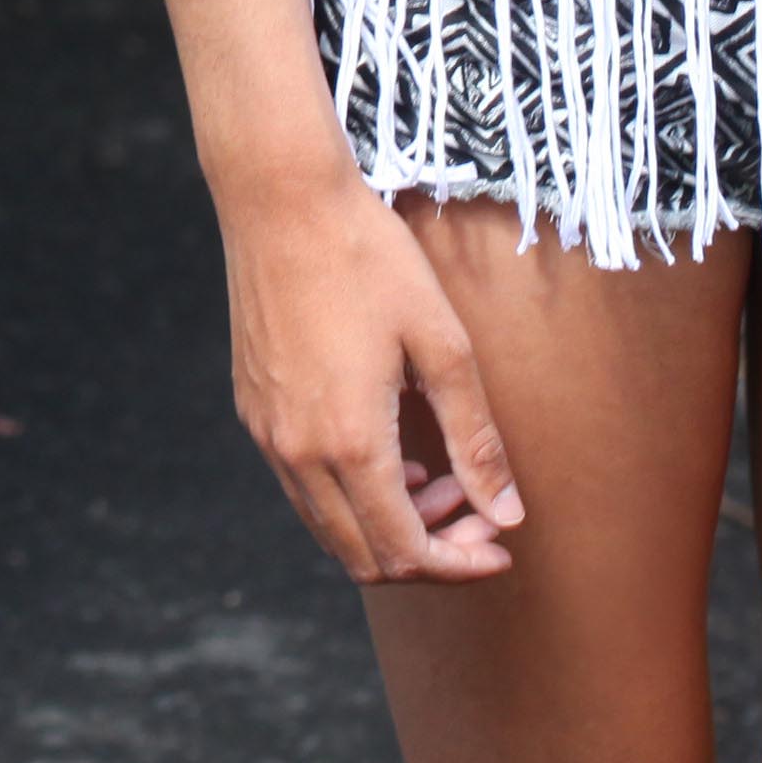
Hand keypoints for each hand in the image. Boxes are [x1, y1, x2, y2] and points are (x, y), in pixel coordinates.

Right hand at [216, 158, 525, 580]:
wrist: (281, 198)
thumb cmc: (369, 258)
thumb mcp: (443, 345)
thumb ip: (476, 440)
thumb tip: (507, 515)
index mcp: (350, 441)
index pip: (406, 552)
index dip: (460, 564)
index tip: (500, 547)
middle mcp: (298, 451)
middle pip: (365, 556)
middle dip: (430, 553)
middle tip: (478, 515)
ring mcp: (267, 432)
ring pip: (329, 527)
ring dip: (389, 526)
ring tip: (441, 482)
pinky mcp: (253, 409)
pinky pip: (303, 487)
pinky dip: (352, 495)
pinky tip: (391, 452)